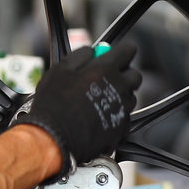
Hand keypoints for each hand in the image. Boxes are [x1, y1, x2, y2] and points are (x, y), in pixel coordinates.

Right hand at [15, 41, 141, 176]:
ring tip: (98, 99)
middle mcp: (119, 87)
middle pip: (135, 75)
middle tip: (106, 78)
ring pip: (130, 96)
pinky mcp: (121, 127)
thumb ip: (80, 56)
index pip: (128, 50)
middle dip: (124, 73)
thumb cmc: (54, 104)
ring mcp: (122, 108)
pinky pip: (125, 115)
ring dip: (120, 94)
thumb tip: (91, 51)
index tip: (115, 54)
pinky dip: (116, 113)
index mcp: (105, 69)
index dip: (121, 51)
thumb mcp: (59, 70)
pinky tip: (98, 115)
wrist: (55, 138)